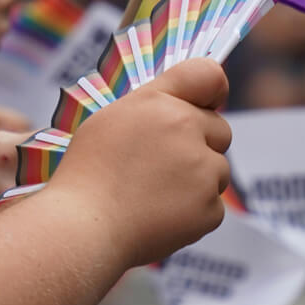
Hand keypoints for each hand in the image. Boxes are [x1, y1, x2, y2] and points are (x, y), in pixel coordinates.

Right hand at [46, 59, 230, 267]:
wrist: (84, 229)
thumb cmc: (87, 175)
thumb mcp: (111, 119)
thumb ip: (153, 106)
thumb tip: (181, 107)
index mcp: (160, 102)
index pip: (209, 75)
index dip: (213, 91)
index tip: (207, 104)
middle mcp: (186, 128)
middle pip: (220, 130)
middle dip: (202, 145)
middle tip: (163, 166)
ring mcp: (202, 170)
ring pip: (218, 171)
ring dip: (198, 182)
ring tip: (154, 195)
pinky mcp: (209, 208)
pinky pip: (213, 207)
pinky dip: (194, 214)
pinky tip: (160, 216)